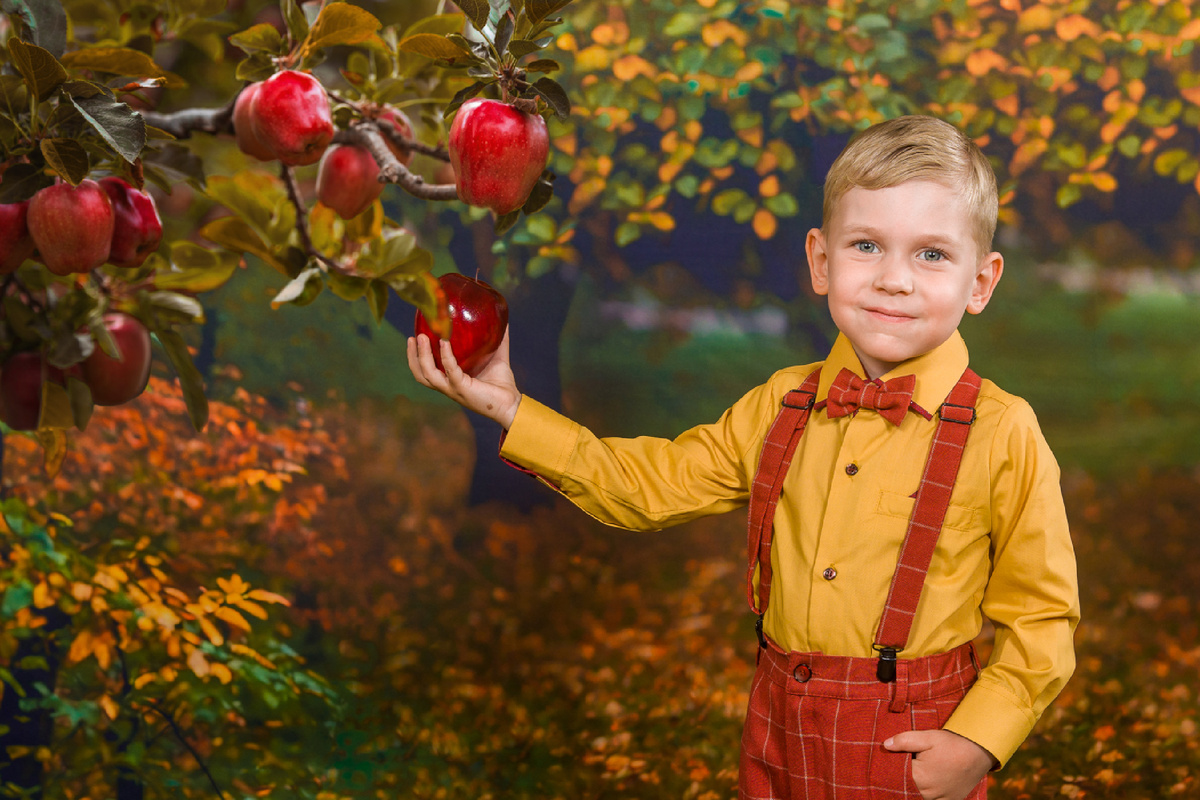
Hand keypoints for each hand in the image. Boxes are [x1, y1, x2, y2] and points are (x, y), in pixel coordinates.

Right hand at [407, 327, 521, 428]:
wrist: (511, 404)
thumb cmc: (502, 384)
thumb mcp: (498, 358)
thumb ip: (499, 341)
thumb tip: (504, 321)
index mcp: (451, 380)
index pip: (427, 370)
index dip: (417, 356)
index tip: (415, 337)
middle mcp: (448, 386)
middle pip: (421, 374)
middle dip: (413, 356)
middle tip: (412, 337)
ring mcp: (453, 389)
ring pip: (428, 375)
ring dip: (422, 356)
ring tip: (420, 337)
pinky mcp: (462, 389)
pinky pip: (450, 371)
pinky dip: (445, 357)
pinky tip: (445, 343)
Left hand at [883, 729, 994, 799]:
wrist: (979, 753)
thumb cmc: (952, 744)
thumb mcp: (928, 737)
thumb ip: (904, 741)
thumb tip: (885, 745)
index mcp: (919, 777)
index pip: (896, 774)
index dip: (894, 766)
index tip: (896, 758)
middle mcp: (927, 793)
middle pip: (907, 786)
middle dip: (905, 776)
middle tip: (913, 763)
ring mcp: (938, 799)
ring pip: (918, 793)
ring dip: (916, 785)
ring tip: (922, 771)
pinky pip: (931, 799)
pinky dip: (927, 791)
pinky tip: (929, 780)